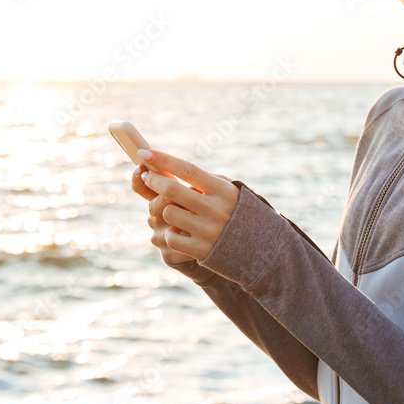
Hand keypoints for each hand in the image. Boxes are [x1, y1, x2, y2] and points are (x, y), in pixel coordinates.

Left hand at [134, 148, 239, 262]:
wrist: (258, 247)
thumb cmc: (235, 212)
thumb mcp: (228, 192)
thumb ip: (203, 181)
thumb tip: (166, 168)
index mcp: (223, 190)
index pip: (189, 169)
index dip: (164, 160)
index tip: (145, 152)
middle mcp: (216, 209)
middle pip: (172, 190)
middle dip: (154, 180)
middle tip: (148, 176)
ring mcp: (208, 231)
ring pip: (168, 213)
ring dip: (165, 210)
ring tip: (174, 211)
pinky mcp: (201, 250)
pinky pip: (171, 237)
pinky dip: (170, 233)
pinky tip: (178, 231)